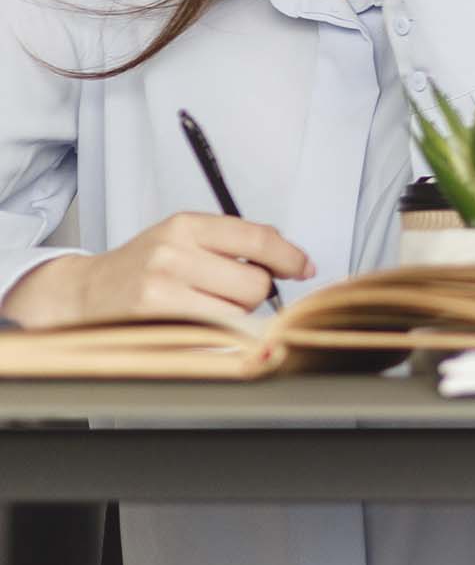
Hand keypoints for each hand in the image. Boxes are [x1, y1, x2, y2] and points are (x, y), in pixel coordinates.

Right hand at [0, 212, 311, 328]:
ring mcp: (162, 287)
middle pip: (255, 284)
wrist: (80, 295)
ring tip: (200, 311)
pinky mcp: (154, 319)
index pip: (258, 238)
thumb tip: (287, 259)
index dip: (290, 257)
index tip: (304, 268)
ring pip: (237, 313)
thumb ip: (229, 245)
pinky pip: (213, 335)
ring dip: (232, 319)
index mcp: (186, 226)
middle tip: (224, 296)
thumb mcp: (179, 241)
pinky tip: (194, 328)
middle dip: (252, 295)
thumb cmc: (138, 270)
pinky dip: (216, 338)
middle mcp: (174, 252)